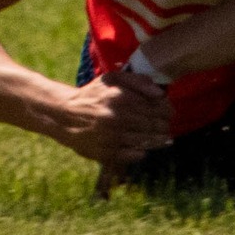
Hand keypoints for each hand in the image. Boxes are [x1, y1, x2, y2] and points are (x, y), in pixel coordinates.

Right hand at [50, 69, 172, 169]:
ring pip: (148, 141)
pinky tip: (144, 146)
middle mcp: (117, 117)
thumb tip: (160, 94)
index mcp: (120, 97)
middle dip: (164, 125)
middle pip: (154, 125)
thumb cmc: (93, 96)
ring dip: (159, 140)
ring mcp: (113, 137)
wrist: (65, 116)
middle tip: (166, 125)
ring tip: (163, 138)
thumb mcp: (112, 79)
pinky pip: (136, 154)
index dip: (167, 110)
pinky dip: (143, 151)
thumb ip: (137, 81)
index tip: (168, 112)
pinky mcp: (108, 153)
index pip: (156, 106)